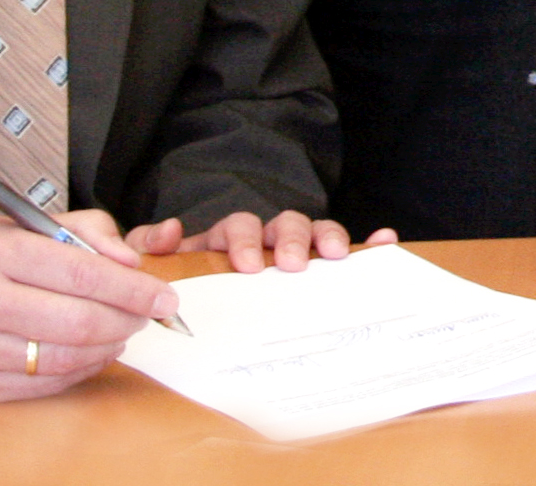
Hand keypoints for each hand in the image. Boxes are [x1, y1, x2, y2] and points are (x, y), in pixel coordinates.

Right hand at [0, 214, 175, 399]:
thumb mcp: (9, 225)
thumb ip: (77, 231)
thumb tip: (128, 261)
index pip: (82, 272)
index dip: (133, 289)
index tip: (164, 296)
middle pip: (79, 320)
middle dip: (128, 320)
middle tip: (150, 315)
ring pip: (64, 357)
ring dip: (107, 347)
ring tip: (121, 331)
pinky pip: (40, 385)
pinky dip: (77, 371)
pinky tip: (91, 354)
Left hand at [121, 209, 396, 272]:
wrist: (179, 311)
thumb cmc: (174, 287)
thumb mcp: (153, 267)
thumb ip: (151, 247)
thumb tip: (173, 229)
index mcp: (224, 241)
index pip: (238, 226)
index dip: (244, 240)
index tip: (248, 267)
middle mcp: (262, 242)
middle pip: (283, 223)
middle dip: (292, 239)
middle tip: (293, 265)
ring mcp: (288, 255)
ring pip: (313, 232)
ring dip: (327, 236)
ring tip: (336, 255)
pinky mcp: (313, 272)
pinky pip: (343, 252)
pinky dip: (365, 244)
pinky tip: (385, 239)